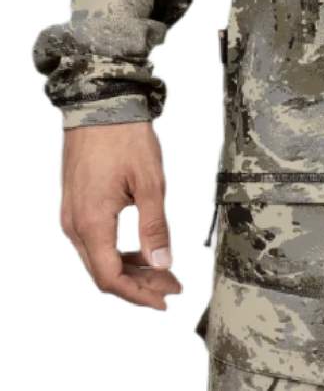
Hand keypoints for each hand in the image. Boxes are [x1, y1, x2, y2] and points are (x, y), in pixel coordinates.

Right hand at [61, 122, 181, 309]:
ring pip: (98, 258)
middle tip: (171, 286)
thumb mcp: (150, 182)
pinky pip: (94, 241)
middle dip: (139, 285)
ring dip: (130, 269)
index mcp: (91, 222)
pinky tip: (142, 249)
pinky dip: (118, 251)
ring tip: (162, 271)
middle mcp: (76, 225)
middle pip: (103, 273)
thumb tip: (163, 262)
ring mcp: (73, 215)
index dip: (138, 293)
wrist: (100, 104)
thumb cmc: (125, 138)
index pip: (111, 277)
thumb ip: (155, 226)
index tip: (164, 298)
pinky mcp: (77, 205)